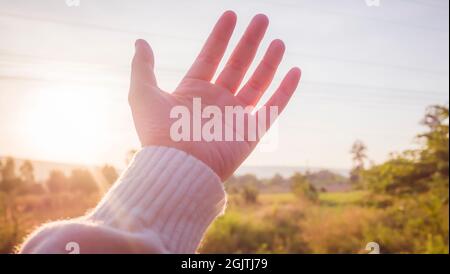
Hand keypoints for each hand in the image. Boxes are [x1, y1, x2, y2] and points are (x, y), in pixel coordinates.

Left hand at [129, 11, 300, 180]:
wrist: (178, 168)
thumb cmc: (158, 133)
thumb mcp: (143, 94)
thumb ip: (144, 66)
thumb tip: (141, 42)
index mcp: (193, 91)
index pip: (211, 56)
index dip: (220, 36)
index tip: (231, 15)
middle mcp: (216, 101)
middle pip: (237, 65)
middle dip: (249, 42)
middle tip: (261, 18)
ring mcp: (235, 116)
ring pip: (257, 83)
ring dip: (269, 62)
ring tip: (278, 41)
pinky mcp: (251, 132)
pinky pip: (273, 108)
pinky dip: (285, 91)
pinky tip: (294, 71)